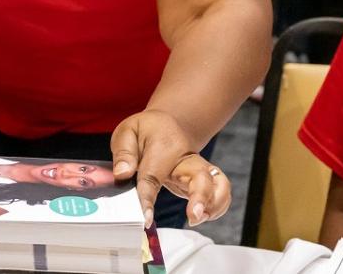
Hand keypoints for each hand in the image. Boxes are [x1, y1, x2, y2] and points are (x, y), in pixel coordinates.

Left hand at [111, 109, 226, 226]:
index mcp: (164, 147)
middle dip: (201, 197)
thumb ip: (124, 152)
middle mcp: (186, 159)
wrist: (169, 124)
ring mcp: (198, 170)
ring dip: (214, 204)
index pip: (154, 176)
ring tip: (198, 218)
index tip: (145, 218)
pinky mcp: (204, 181)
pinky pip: (221, 194)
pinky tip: (202, 216)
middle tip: (192, 215)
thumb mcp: (128, 131)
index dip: (148, 199)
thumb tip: (122, 174)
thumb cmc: (147, 130)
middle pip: (201, 176)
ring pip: (219, 184)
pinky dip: (218, 207)